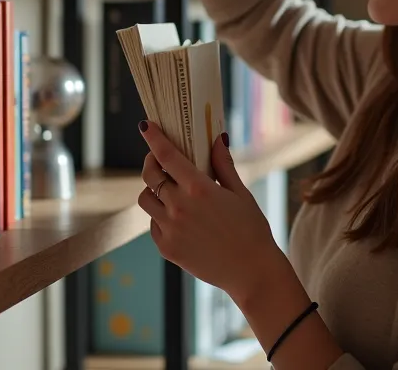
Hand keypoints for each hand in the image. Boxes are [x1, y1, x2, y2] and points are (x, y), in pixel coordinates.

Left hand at [136, 121, 285, 302]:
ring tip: (167, 191)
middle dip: (151, 162)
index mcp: (199, 189)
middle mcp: (179, 207)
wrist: (251, 272)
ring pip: (145, 200)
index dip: (153, 138)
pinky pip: (153, 224)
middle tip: (158, 160)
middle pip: (150, 176)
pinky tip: (177, 217)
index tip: (145, 126)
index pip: (167, 155)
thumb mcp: (241, 193)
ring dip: (153, 190)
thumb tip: (217, 139)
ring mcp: (170, 229)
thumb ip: (223, 165)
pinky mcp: (166, 248)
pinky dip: (160, 216)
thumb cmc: (252, 229)